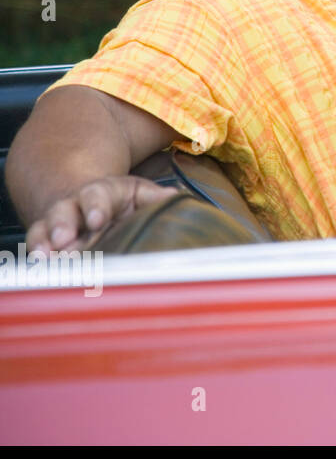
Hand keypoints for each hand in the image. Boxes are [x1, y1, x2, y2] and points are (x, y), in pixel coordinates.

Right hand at [26, 177, 179, 254]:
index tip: (98, 219)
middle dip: (63, 225)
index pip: (97, 195)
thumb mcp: (140, 194)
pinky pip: (37, 243)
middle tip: (64, 240)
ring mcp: (59, 223)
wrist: (92, 204)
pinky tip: (38, 265)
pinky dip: (37, 253)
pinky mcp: (47, 239)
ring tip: (44, 257)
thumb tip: (175, 196)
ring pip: (45, 228)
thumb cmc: (122, 201)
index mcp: (102, 192)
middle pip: (65, 212)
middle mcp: (75, 206)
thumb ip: (154, 197)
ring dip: (44, 242)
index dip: (96, 207)